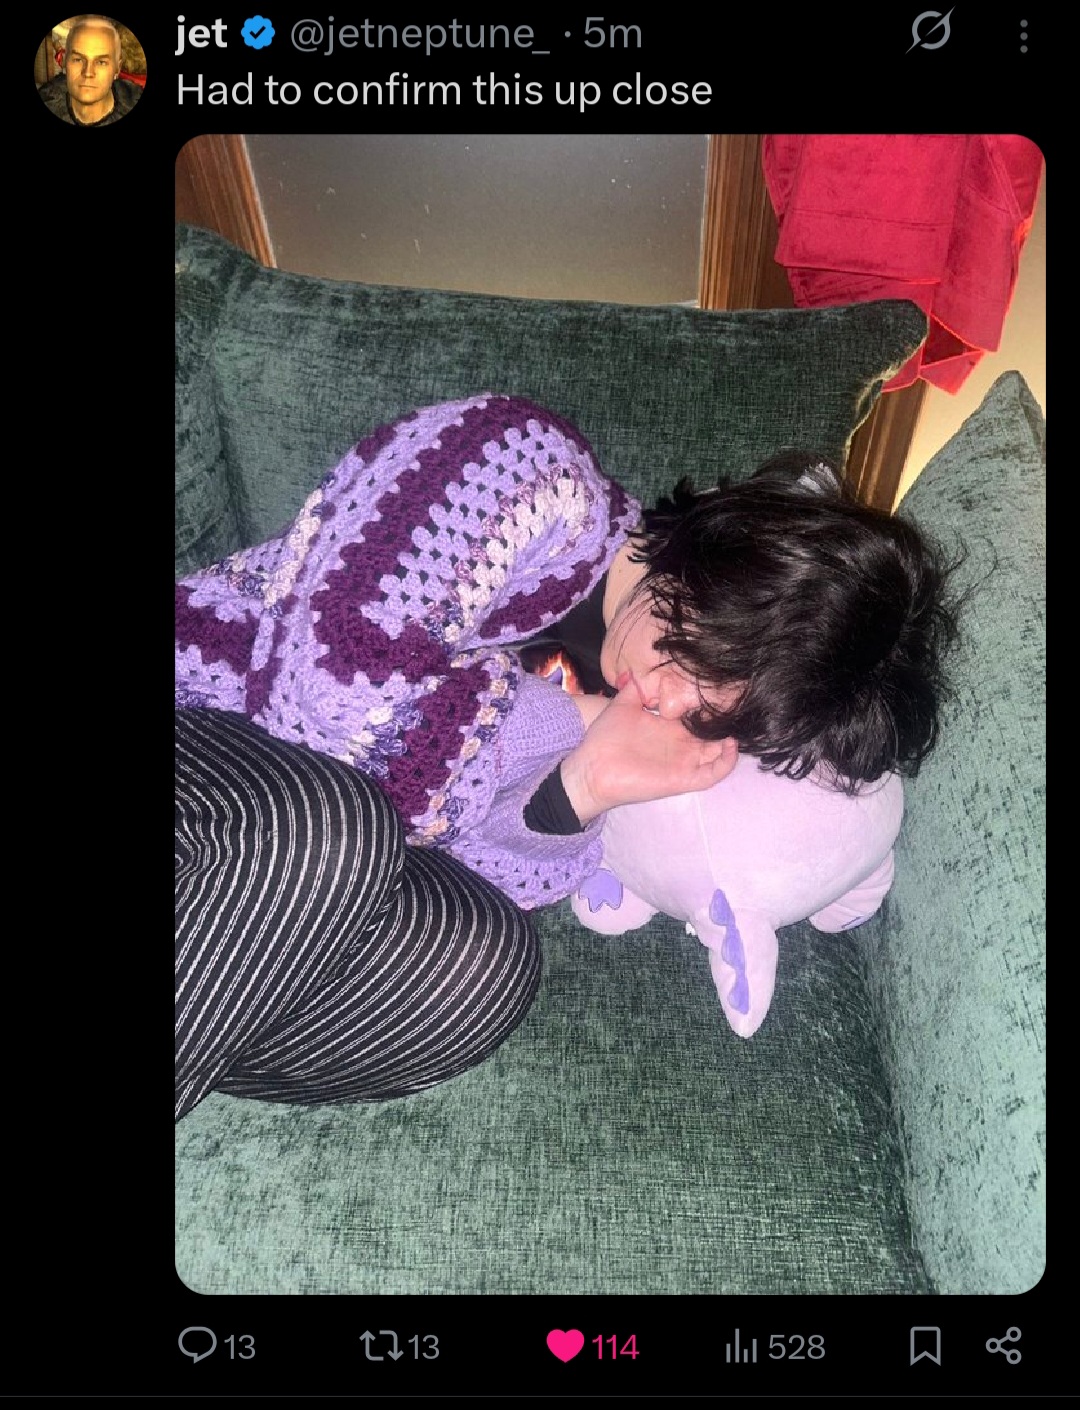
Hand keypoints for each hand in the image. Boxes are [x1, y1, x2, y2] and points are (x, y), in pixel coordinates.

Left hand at [560, 682, 737, 825]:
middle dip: (728, 724)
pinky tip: (730, 743)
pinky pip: (713, 773)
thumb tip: (642, 669)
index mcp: (670, 729)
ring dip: (732, 741)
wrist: (590, 768)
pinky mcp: (683, 779)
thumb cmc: (604, 739)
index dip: (712, 708)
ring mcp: (684, 763)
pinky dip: (726, 761)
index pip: (699, 719)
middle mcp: (681, 746)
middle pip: (715, 736)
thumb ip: (636, 688)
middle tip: (740, 708)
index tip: (725, 691)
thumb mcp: (622, 705)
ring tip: (739, 724)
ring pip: (719, 754)